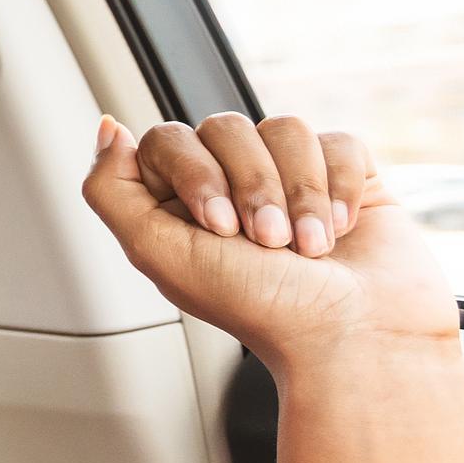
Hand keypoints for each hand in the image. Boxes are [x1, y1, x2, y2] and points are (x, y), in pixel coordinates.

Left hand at [84, 110, 463, 462]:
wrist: (355, 335)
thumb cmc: (261, 308)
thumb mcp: (159, 253)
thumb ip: (112, 189)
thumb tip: (108, 128)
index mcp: (180, 204)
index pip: (168, 139)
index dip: (196, 174)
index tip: (219, 228)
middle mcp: (231, 185)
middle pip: (226, 127)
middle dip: (251, 188)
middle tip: (267, 244)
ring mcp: (290, 178)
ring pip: (284, 129)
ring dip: (298, 195)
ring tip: (306, 248)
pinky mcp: (346, 178)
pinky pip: (338, 142)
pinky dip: (339, 189)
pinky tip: (339, 231)